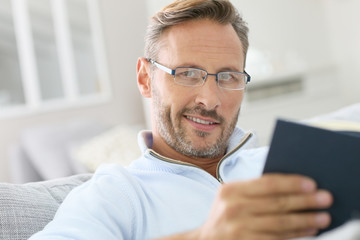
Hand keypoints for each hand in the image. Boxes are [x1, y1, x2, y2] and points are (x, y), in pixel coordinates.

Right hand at [195, 174, 332, 239]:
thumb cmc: (226, 215)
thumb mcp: (232, 197)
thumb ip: (255, 190)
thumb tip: (292, 186)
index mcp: (231, 190)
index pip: (267, 183)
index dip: (291, 183)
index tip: (312, 183)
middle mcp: (233, 208)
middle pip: (276, 203)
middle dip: (304, 201)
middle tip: (325, 198)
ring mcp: (239, 229)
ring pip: (280, 223)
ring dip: (305, 220)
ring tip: (323, 217)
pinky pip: (276, 239)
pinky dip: (295, 235)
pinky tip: (308, 231)